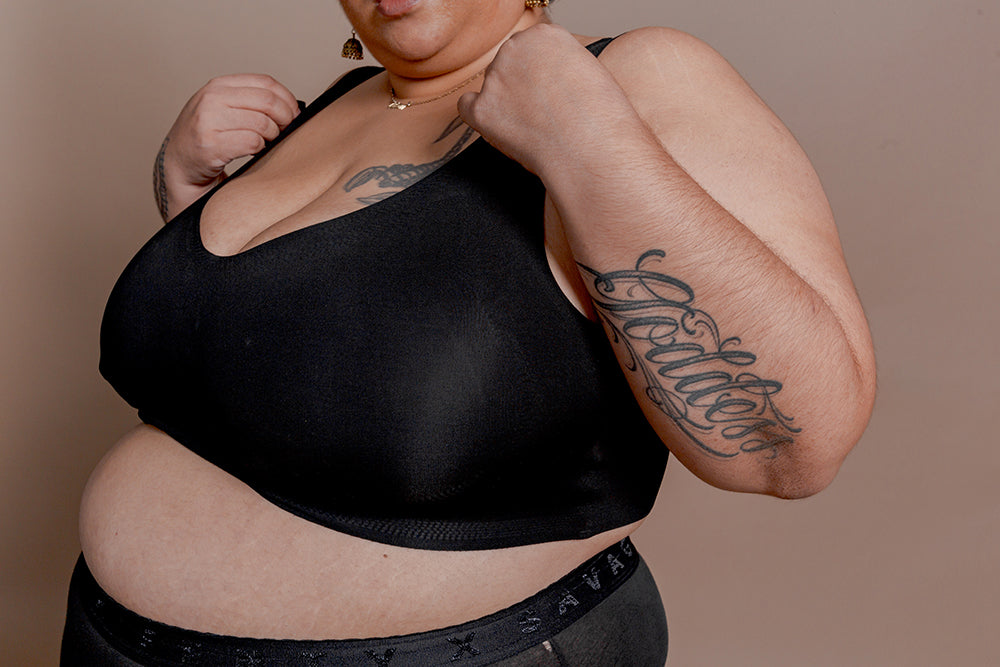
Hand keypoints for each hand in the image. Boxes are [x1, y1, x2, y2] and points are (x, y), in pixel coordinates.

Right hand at [163, 74, 299, 188]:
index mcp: (219, 85)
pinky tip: (253, 151)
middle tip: (286, 131)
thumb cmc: (207, 138)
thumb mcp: (223, 109)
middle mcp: (212, 98)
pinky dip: (260, 149)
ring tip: (266, 142)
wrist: (178, 164)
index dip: (287, 99)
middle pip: (268, 102)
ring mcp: (209, 120)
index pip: (266, 82)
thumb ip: (249, 101)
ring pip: (263, 123)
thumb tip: (291, 107)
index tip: (294, 114)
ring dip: (272, 136)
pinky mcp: (211, 144)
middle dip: (285, 118)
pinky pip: (252, 142)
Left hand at [457, 24, 635, 176]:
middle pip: (510, 65)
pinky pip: (468, 108)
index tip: (553, 94)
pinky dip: (480, 118)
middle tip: (544, 114)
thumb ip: (561, 69)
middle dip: (522, 87)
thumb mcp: (590, 73)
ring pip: (492, 87)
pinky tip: (499, 129)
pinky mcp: (482, 110)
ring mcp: (495, 79)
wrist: (593, 147)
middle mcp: (515, 48)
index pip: (531, 50)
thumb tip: (545, 82)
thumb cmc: (602, 118)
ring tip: (536, 129)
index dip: (543, 76)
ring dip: (506, 105)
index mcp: (544, 35)